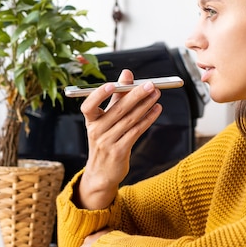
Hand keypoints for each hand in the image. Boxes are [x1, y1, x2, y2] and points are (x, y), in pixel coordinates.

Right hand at [77, 69, 162, 209]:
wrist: (102, 173)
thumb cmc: (106, 140)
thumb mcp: (106, 120)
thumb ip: (116, 97)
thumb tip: (126, 74)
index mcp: (91, 121)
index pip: (89, 106)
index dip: (99, 95)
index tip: (113, 84)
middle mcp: (97, 131)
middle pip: (118, 110)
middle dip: (136, 95)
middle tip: (150, 84)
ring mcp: (107, 142)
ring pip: (130, 120)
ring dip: (145, 105)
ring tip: (157, 94)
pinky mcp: (119, 151)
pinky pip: (136, 131)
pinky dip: (148, 119)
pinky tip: (156, 110)